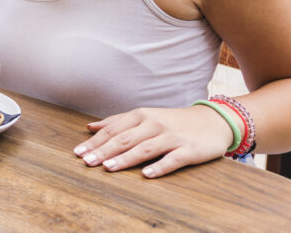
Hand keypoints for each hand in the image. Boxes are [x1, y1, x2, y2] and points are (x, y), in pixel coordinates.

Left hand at [72, 105, 235, 177]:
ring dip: (125, 158)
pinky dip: (159, 166)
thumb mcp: (145, 116)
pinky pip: (172, 159)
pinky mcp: (189, 150)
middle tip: (86, 162)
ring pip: (144, 148)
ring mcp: (171, 136)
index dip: (95, 141)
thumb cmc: (173, 121)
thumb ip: (118, 121)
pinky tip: (146, 174)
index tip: (77, 152)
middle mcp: (154, 124)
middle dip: (103, 151)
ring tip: (108, 168)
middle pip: (124, 138)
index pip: (113, 130)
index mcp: (141, 115)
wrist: (213, 121)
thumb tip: (90, 127)